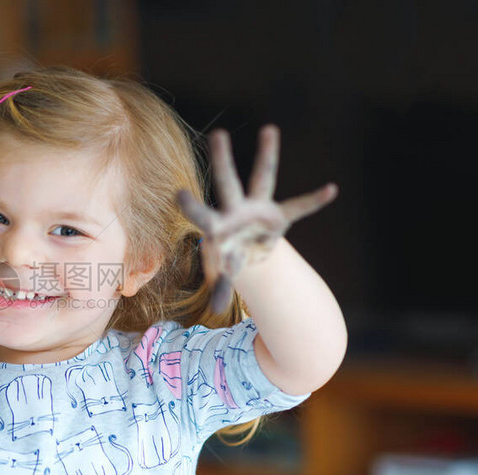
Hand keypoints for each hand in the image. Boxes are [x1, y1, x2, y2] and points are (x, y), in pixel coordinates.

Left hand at [176, 125, 336, 312]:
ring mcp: (257, 207)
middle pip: (229, 183)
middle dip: (224, 160)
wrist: (247, 250)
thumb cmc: (229, 256)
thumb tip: (215, 311)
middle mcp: (235, 208)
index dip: (191, 206)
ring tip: (269, 129)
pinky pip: (299, 207)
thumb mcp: (225, 271)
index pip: (202, 214)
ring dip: (267, 156)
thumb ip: (221, 286)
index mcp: (217, 224)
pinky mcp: (278, 215)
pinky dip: (314, 201)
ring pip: (262, 177)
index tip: (177, 192)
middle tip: (218, 134)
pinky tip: (331, 191)